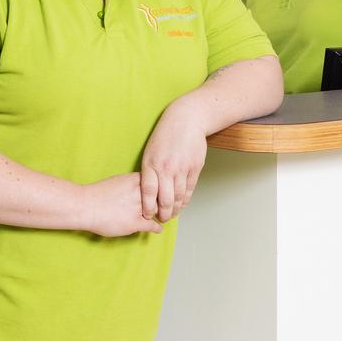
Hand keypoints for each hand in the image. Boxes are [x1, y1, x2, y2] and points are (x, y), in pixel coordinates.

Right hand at [82, 173, 160, 237]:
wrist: (84, 206)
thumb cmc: (99, 194)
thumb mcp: (119, 181)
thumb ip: (134, 184)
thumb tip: (145, 188)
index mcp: (135, 180)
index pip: (158, 182)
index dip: (161, 189)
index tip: (164, 194)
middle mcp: (139, 192)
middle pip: (161, 197)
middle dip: (163, 202)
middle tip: (166, 207)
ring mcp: (138, 208)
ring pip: (158, 211)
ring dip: (160, 215)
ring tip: (163, 217)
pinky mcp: (134, 222)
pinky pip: (152, 225)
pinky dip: (156, 227)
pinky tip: (157, 229)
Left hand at [140, 104, 207, 223]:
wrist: (186, 120)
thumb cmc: (165, 136)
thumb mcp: (150, 152)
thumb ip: (149, 171)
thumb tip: (148, 193)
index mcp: (151, 164)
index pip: (148, 192)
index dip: (148, 207)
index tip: (147, 216)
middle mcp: (166, 168)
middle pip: (164, 199)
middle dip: (163, 214)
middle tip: (162, 220)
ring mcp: (182, 169)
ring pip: (178, 197)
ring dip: (175, 209)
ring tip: (171, 215)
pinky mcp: (194, 168)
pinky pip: (189, 189)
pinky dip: (185, 200)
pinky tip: (182, 205)